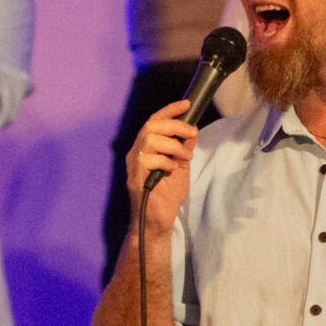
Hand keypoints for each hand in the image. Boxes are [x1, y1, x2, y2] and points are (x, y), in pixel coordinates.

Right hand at [123, 100, 200, 241]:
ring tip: (184, 156)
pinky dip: (166, 162)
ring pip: (149, 139)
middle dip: (174, 125)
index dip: (169, 110)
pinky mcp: (134, 177)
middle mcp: (136, 152)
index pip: (154, 121)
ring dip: (172, 145)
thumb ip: (183, 149)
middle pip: (151, 125)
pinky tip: (172, 171)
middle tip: (191, 133)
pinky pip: (148, 159)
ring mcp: (134, 165)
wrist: (158, 221)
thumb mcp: (181, 167)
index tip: (187, 104)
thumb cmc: (167, 196)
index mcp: (146, 148)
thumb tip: (191, 131)